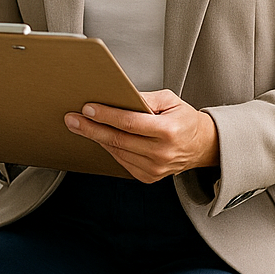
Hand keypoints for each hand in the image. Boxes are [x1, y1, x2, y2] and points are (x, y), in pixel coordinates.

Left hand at [64, 89, 219, 182]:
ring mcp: (155, 168)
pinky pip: (122, 162)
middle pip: (118, 139)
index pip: (129, 123)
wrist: (202, 146)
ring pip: (117, 152)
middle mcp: (161, 153)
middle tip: (72, 119)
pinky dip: (109, 149)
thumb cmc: (184, 119)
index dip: (106, 116)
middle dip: (91, 128)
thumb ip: (145, 98)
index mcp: (168, 131)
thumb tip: (119, 96)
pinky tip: (100, 138)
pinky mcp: (149, 177)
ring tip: (80, 126)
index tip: (87, 108)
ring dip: (96, 139)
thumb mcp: (170, 100)